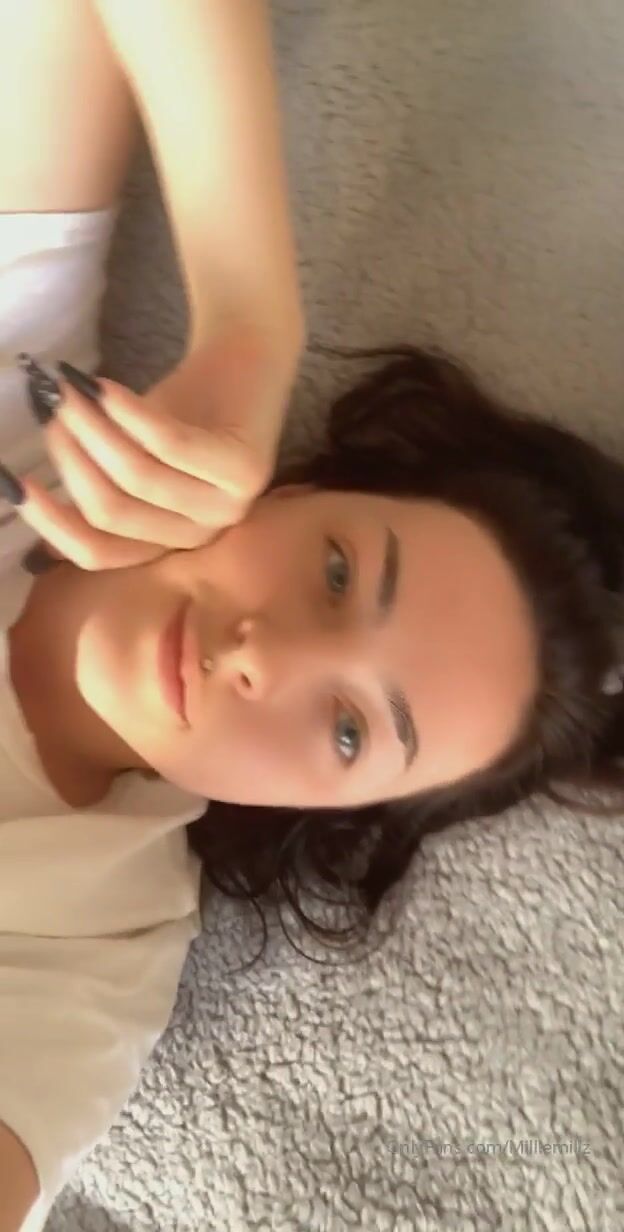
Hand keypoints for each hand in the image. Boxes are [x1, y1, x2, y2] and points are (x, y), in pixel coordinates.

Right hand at [14, 337, 291, 570]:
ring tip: (68, 388)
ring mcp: (229, 506)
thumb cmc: (181, 410)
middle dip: (70, 458)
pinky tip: (102, 386)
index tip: (14, 482)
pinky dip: (128, 415)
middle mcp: (199, 536)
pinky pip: (171, 446)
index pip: (100, 553)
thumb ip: (90, 486)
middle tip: (50, 409)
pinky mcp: (246, 469)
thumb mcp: (128, 454)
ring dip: (91, 429)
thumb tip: (28, 508)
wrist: (246, 358)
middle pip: (113, 513)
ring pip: (136, 478)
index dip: (51, 522)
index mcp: (165, 544)